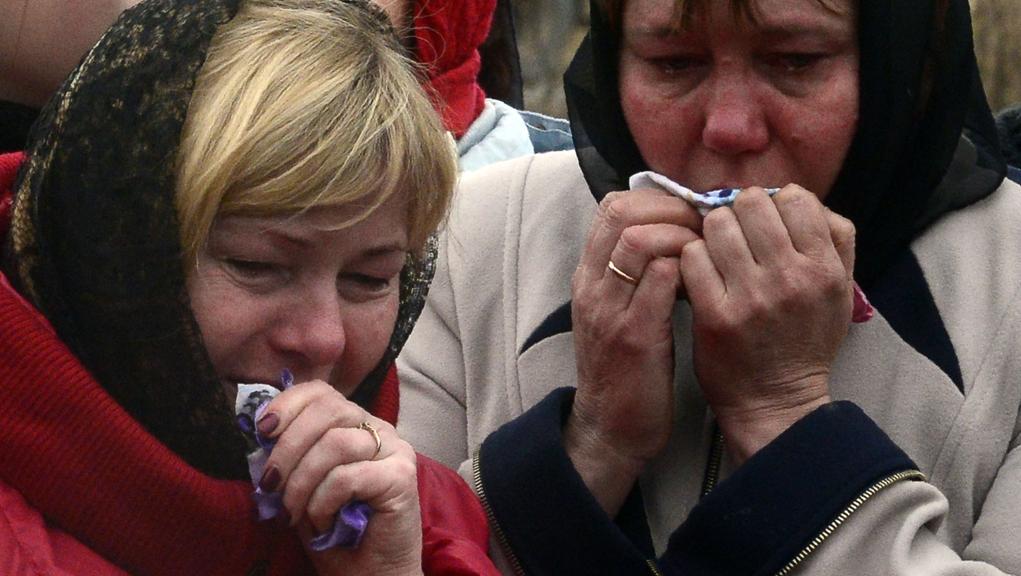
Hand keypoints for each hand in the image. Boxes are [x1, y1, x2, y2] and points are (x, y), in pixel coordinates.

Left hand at [258, 380, 422, 575]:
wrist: (368, 575)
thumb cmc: (333, 531)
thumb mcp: (299, 485)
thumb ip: (287, 454)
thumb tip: (258, 429)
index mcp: (353, 424)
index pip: (320, 391)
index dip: (286, 405)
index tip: (261, 433)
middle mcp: (378, 429)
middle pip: (327, 410)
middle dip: (286, 448)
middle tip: (269, 487)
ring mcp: (394, 449)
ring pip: (335, 443)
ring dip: (302, 482)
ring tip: (294, 512)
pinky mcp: (402, 476)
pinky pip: (347, 476)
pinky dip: (323, 501)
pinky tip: (324, 522)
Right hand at [566, 188, 701, 513]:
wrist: (611, 427)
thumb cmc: (626, 368)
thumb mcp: (617, 312)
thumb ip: (633, 275)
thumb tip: (673, 234)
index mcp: (588, 277)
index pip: (611, 207)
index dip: (655, 199)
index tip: (687, 212)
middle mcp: (592, 286)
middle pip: (622, 213)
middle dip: (671, 209)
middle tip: (703, 225)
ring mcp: (610, 309)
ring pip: (640, 239)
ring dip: (681, 235)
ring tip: (707, 251)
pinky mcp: (635, 336)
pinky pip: (661, 280)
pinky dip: (689, 268)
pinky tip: (708, 280)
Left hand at [680, 185, 855, 463]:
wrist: (777, 402)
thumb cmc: (805, 342)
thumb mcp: (840, 291)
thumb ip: (835, 240)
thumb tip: (799, 198)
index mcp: (824, 268)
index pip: (794, 198)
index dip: (775, 203)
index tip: (766, 221)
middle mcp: (791, 278)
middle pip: (751, 203)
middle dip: (739, 213)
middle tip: (736, 235)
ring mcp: (751, 296)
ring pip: (717, 224)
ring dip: (712, 234)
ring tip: (717, 254)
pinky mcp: (714, 314)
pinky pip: (692, 256)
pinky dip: (692, 259)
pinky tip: (700, 275)